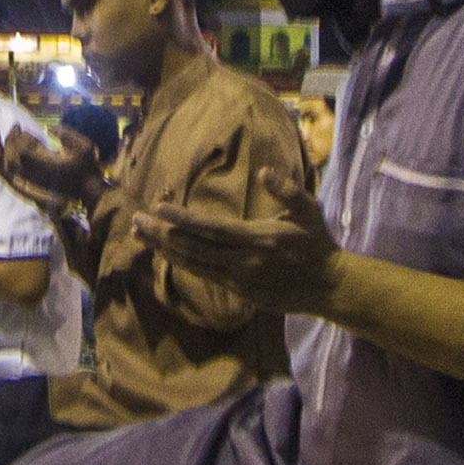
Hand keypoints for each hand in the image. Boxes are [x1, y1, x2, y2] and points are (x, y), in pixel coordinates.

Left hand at [0, 125, 100, 218]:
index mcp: (47, 165)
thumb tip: (48, 126)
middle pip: (10, 157)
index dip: (16, 137)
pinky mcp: (24, 183)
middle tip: (14, 127)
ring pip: (2, 168)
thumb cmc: (87, 167)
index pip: (21, 151)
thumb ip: (67, 134)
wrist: (86, 190)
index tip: (19, 126)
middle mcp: (35, 175)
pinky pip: (3, 174)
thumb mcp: (85, 147)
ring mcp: (28, 181)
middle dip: (9, 139)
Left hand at [132, 163, 340, 315]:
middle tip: (136, 220)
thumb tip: (263, 172)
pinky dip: (180, 262)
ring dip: (165, 249)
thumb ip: (287, 191)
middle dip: (163, 235)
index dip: (184, 220)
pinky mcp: (238, 292)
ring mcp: (239, 280)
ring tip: (140, 234)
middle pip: (195, 248)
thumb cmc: (316, 242)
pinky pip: (202, 275)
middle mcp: (244, 262)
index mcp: (259, 239)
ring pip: (194, 264)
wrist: (327, 286)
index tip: (159, 209)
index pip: (213, 229)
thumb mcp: (309, 211)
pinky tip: (164, 251)